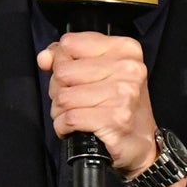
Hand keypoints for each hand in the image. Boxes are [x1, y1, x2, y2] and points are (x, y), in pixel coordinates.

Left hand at [36, 31, 158, 175]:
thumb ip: (68, 59)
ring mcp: (123, 94)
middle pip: (63, 72)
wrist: (142, 143)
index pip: (70, 44)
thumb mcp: (99, 72)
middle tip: (71, 100)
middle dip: (58, 90)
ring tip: (73, 115)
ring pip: (64, 97)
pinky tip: (73, 128)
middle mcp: (128, 69)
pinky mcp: (115, 119)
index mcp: (125, 50)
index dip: (60, 61)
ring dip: (60, 111)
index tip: (68, 76)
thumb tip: (44, 58)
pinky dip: (63, 127)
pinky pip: (69, 119)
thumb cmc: (118, 105)